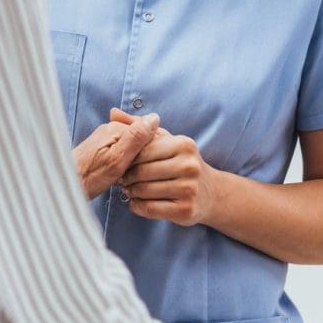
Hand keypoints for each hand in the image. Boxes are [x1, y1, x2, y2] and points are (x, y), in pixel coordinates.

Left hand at [73, 112, 160, 198]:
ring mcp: (107, 141)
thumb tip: (155, 117)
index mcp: (117, 128)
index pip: (149, 134)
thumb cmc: (88, 177)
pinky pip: (125, 157)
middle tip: (132, 175)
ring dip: (136, 165)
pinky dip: (127, 168)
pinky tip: (123, 179)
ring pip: (134, 151)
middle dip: (144, 159)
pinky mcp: (103, 152)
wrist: (64, 186)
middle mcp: (111, 130)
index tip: (147, 168)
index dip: (154, 152)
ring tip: (126, 179)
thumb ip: (136, 138)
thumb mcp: (117, 159)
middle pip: (142, 141)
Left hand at [113, 107, 220, 226]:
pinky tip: (136, 202)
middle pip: (142, 172)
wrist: (209, 192)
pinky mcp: (186, 210)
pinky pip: (149, 208)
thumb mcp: (164, 141)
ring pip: (144, 191)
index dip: (127, 158)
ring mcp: (189, 189)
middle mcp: (189, 166)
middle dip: (126, 177)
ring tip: (129, 189)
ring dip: (131, 192)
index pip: (143, 150)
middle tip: (122, 179)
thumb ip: (138, 126)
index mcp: (183, 145)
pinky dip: (137, 206)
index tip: (122, 163)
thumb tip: (113, 112)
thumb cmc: (179, 161)